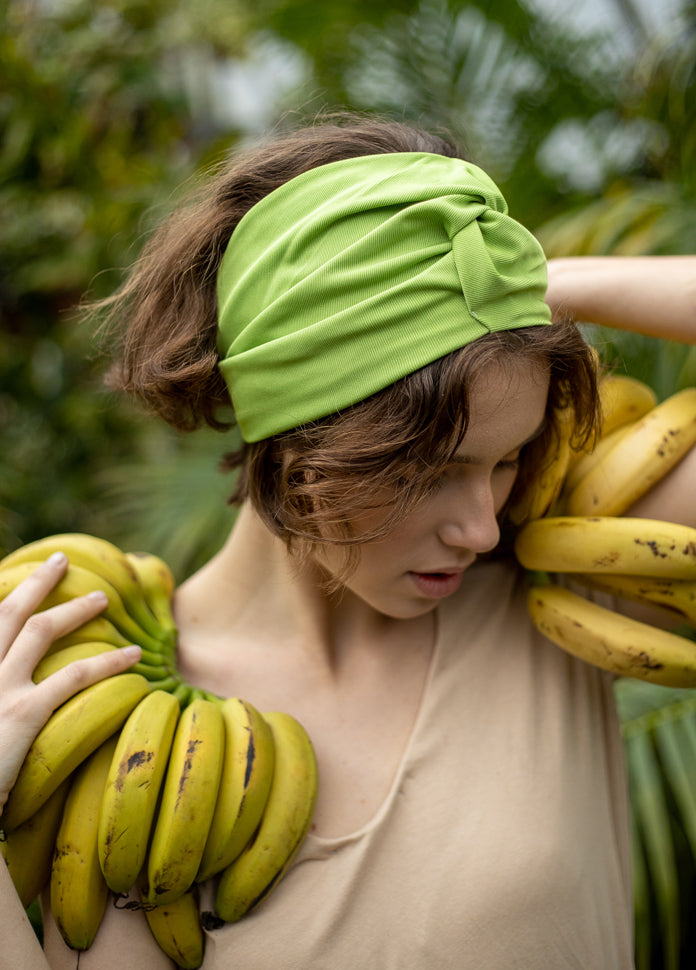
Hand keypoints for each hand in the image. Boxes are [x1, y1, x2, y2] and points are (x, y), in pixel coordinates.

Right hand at [0, 552, 141, 816]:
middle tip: (60, 560)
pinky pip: (75, 676)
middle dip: (36, 581)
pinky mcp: (23, 715)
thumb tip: (14, 693)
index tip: (22, 583)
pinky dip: (108, 662)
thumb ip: (2, 695)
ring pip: (40, 631)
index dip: (5, 600)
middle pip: (7, 612)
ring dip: (74, 608)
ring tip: (103, 598)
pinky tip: (133, 656)